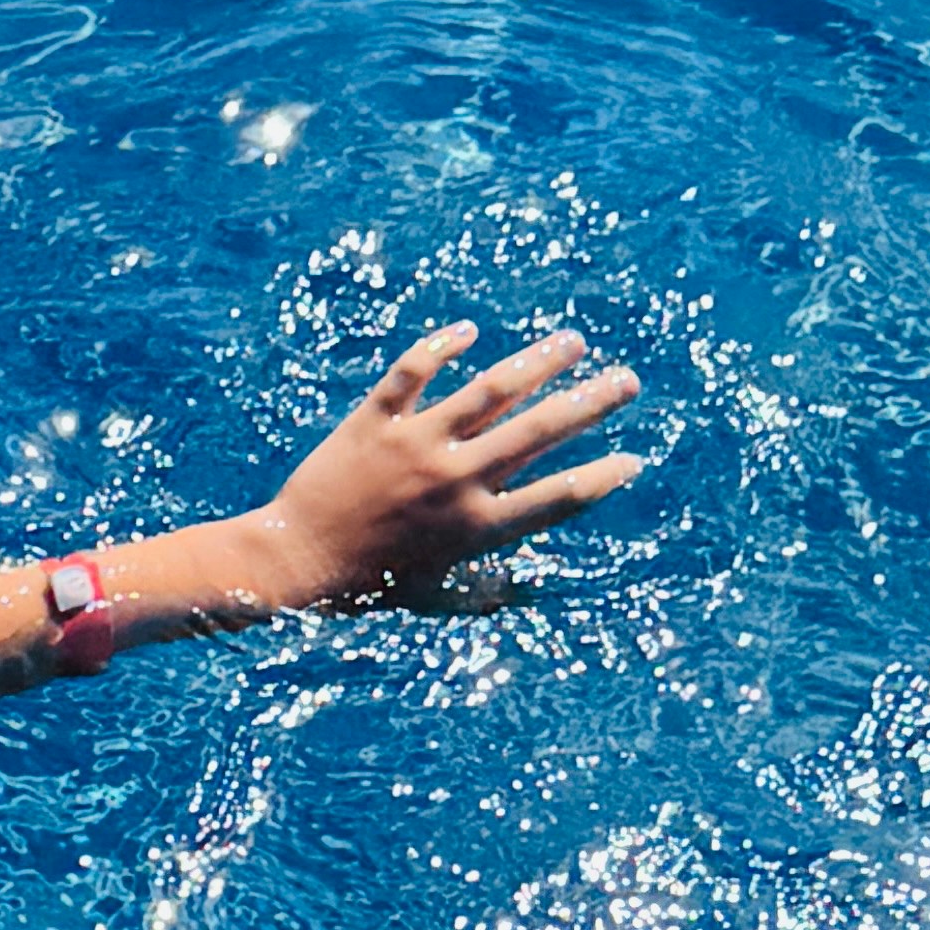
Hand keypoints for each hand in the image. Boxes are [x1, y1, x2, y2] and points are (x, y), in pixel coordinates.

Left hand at [250, 322, 646, 611]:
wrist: (294, 561)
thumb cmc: (366, 587)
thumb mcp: (432, 598)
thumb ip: (484, 592)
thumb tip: (529, 591)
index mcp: (475, 528)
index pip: (558, 497)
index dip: (603, 478)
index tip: (634, 458)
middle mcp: (455, 480)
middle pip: (541, 431)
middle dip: (592, 402)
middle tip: (627, 381)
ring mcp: (416, 445)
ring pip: (490, 390)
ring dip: (538, 363)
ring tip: (571, 342)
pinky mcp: (376, 422)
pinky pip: (414, 372)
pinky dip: (441, 347)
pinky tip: (468, 332)